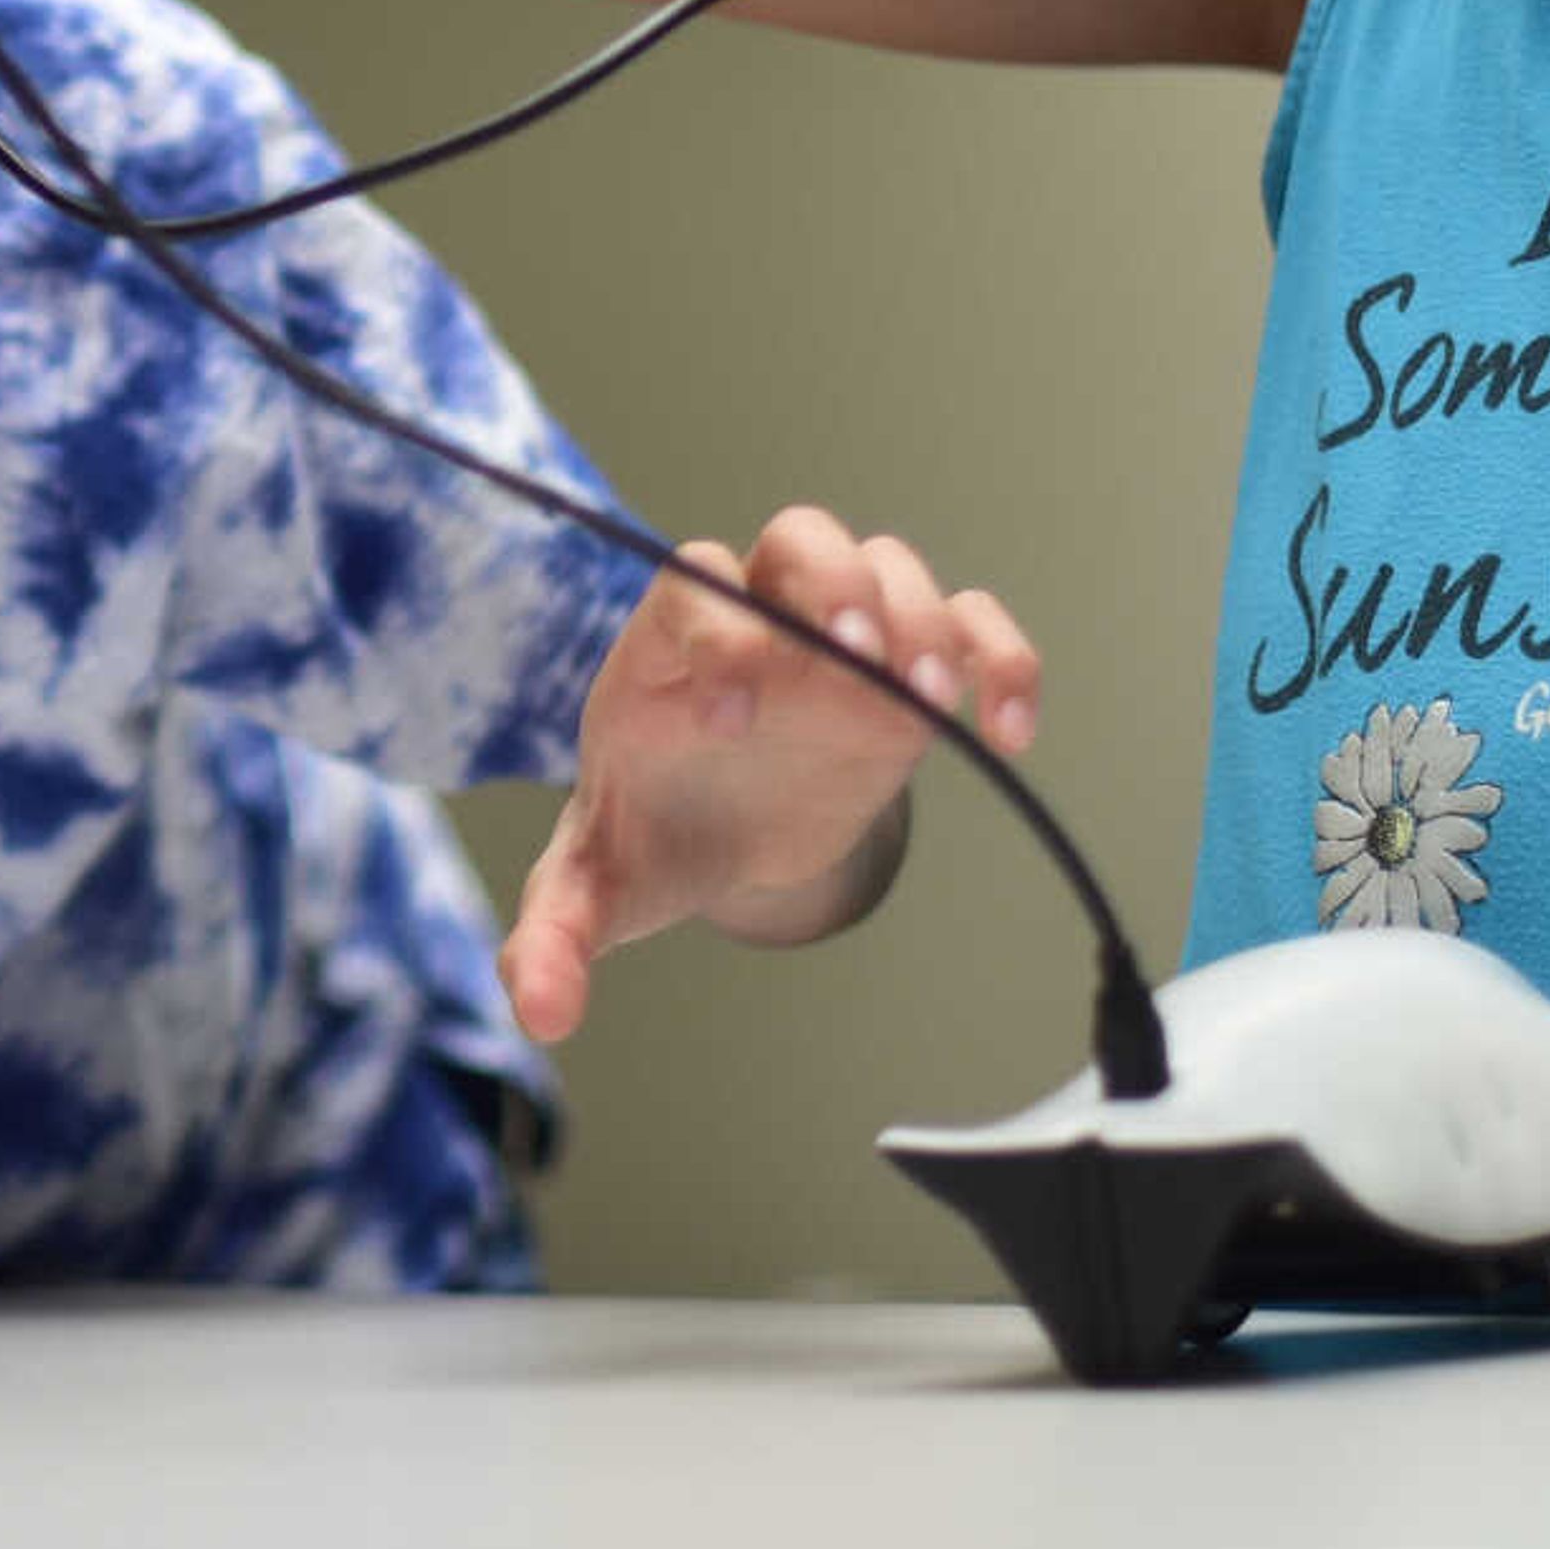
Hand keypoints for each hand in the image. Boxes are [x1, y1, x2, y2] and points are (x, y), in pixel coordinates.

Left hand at [499, 505, 1040, 1045]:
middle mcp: (757, 622)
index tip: (731, 720)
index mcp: (666, 654)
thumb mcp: (595, 888)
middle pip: (800, 537)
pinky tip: (1009, 733)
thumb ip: (553, 937)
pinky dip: (999, 657)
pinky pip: (969, 622)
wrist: (721, 833)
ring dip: (918, 617)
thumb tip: (540, 1011)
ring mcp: (836, 639)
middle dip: (833, 584)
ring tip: (926, 699)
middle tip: (856, 659)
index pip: (689, 586)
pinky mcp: (905, 671)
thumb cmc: (651, 834)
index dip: (717, 632)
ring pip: (887, 564)